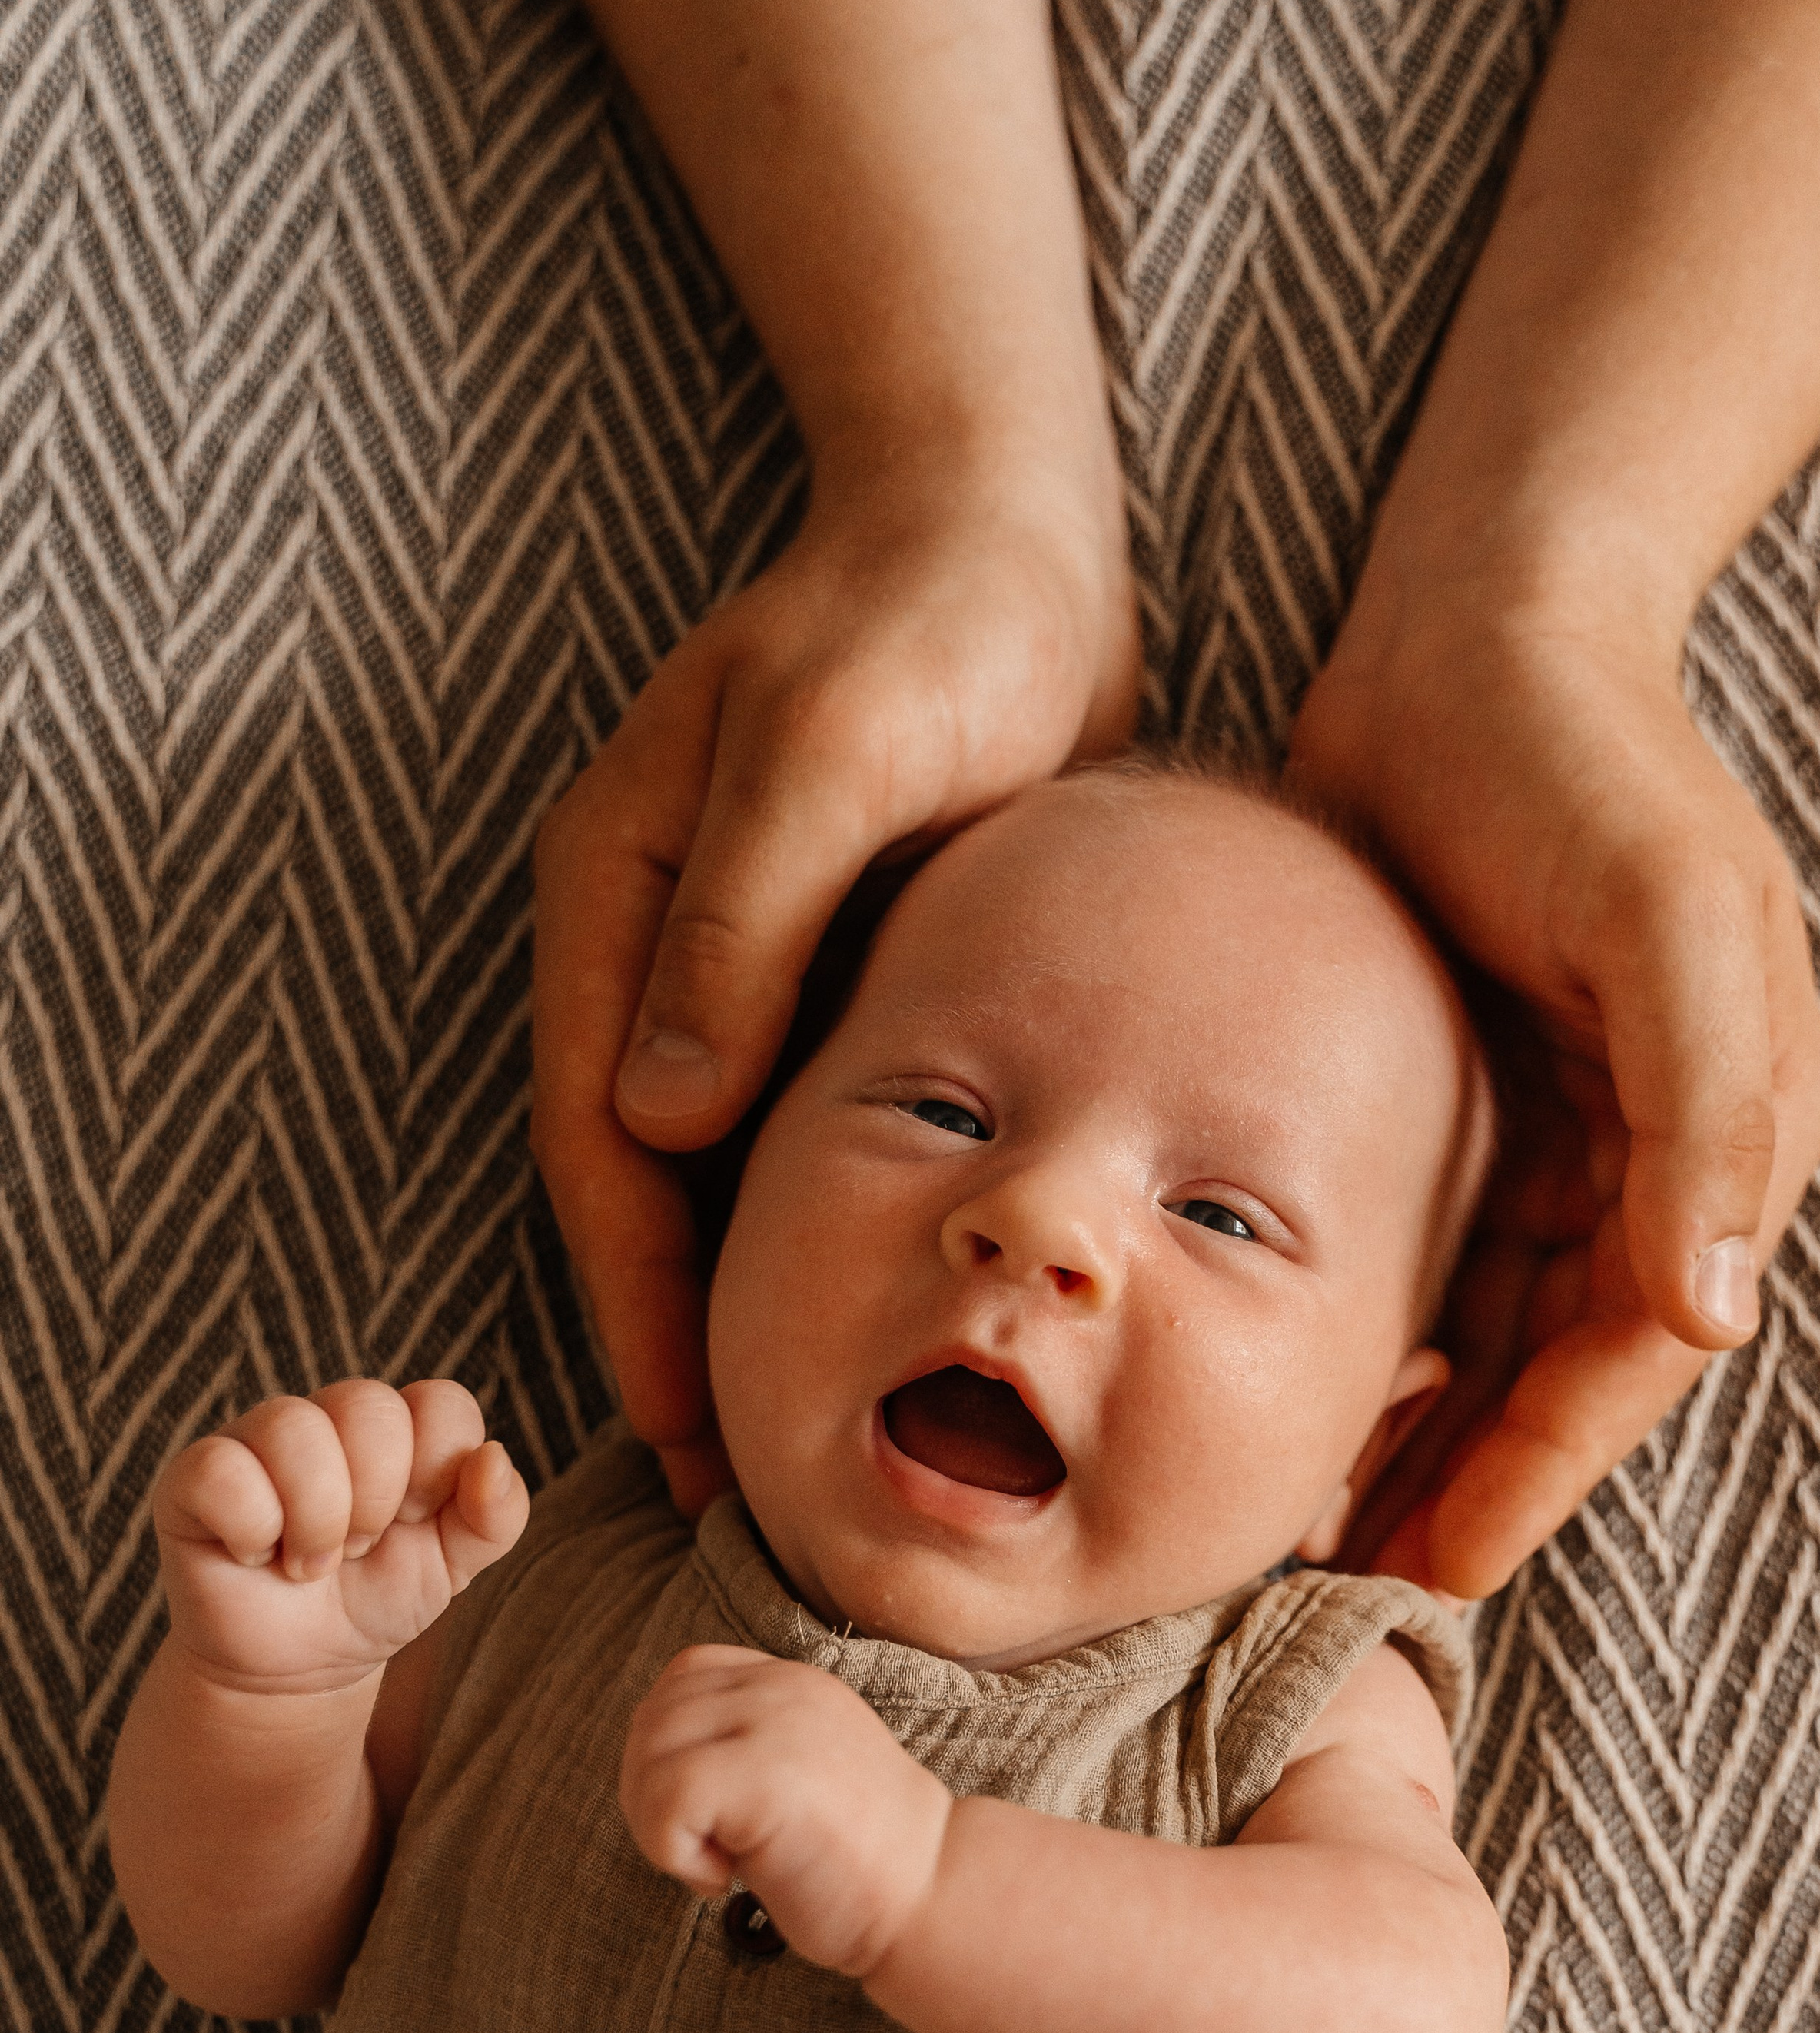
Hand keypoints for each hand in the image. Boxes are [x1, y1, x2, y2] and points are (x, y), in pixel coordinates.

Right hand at [153, 1379, 528, 1695]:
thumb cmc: (378, 1600)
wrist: (302, 1670)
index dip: (438, 1471)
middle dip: (376, 1500)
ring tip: (309, 1563)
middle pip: (368, 1404)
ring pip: (292, 1427)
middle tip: (357, 1548)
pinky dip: (252, 1529)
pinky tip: (256, 1557)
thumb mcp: (455, 1567)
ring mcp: (255, 1439)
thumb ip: (496, 1516)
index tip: (416, 1522)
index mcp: (397, 1427)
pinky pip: (221, 1468)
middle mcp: (326, 1418)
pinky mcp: (193, 1476)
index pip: (440, 1402)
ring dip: (316, 1520)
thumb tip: (492, 1459)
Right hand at [530, 456, 1138, 1514]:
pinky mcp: (823, 974)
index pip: (602, 1142)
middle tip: (738, 1491)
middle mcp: (659, 950)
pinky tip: (881, 1318)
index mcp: (618, 902)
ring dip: (755, 1300)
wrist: (1004, 542)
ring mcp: (738, 965)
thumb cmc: (925, 625)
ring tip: (808, 1438)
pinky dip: (829, 1228)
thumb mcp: (834, 752)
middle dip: (684, 1334)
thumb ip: (745, 920)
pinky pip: (805, 1130)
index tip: (678, 1429)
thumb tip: (662, 1117)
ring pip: (723, 1172)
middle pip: (647, 1183)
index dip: (637, 1296)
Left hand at [619, 1643, 952, 1977]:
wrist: (932, 1894)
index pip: (683, 1678)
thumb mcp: (795, 1772)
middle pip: (652, 1718)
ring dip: (660, 1829)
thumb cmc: (857, 1858)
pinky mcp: (765, 1773)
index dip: (671, 1749)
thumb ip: (739, 1744)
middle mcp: (780, 1686)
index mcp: (789, 1681)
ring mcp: (774, 1722)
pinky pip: (665, 1801)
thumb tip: (648, 1758)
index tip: (716, 1813)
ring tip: (721, 1864)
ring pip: (649, 1759)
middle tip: (706, 1851)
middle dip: (651, 1796)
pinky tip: (727, 1879)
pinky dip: (673, 1853)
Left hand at [1293, 602, 1819, 1596]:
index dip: (1539, 1468)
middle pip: (1560, 1368)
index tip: (1434, 1570)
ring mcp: (1568, 1128)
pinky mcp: (1474, 1098)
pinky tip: (1300, 1400)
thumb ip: (1704, 1109)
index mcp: (1736, 1123)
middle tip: (1345, 1592)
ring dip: (1416, 1434)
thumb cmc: (1573, 756)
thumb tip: (1713, 1313)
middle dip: (1468, 1483)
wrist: (1476, 626)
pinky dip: (1380, 1338)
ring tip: (1306, 1534)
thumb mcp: (1660, 913)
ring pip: (1491, 1334)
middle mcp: (1660, 1148)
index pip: (1638, 1348)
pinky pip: (1436, 1259)